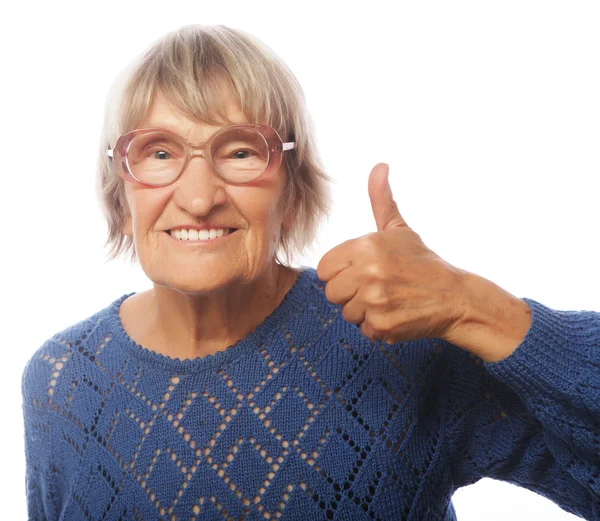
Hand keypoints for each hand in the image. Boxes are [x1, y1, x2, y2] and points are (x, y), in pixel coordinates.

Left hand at [316, 163, 468, 345]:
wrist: (455, 297)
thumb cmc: (422, 263)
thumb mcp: (399, 229)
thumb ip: (382, 200)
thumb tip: (379, 166)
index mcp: (366, 246)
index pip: (324, 268)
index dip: (341, 272)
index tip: (361, 272)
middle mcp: (368, 272)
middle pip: (332, 292)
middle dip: (350, 293)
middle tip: (377, 288)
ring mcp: (375, 300)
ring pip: (346, 313)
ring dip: (364, 311)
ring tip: (388, 300)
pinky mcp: (383, 325)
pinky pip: (363, 329)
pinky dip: (378, 327)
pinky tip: (396, 314)